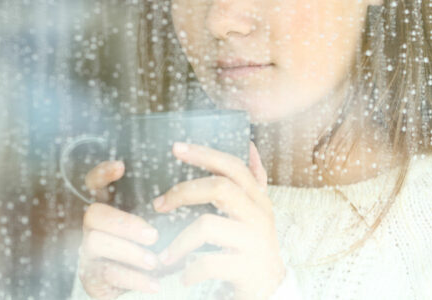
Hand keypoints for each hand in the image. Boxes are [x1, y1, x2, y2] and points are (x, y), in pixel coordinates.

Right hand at [77, 160, 162, 298]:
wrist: (132, 291)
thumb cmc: (145, 252)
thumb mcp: (150, 231)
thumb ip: (156, 215)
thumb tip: (181, 202)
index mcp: (106, 210)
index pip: (93, 185)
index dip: (102, 174)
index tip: (120, 167)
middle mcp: (91, 228)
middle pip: (93, 214)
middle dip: (123, 222)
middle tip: (152, 235)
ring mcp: (87, 252)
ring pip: (96, 242)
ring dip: (129, 251)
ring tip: (154, 261)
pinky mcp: (91, 277)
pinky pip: (108, 273)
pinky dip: (134, 279)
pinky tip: (154, 283)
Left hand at [152, 142, 285, 299]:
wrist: (272, 290)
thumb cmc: (253, 246)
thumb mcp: (257, 212)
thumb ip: (253, 181)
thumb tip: (249, 145)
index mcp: (258, 198)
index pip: (232, 166)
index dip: (204, 154)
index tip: (176, 148)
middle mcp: (260, 215)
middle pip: (220, 188)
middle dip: (183, 192)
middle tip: (160, 204)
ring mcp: (255, 241)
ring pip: (207, 226)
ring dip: (179, 242)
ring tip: (166, 255)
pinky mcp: (248, 268)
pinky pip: (208, 262)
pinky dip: (190, 270)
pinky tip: (184, 276)